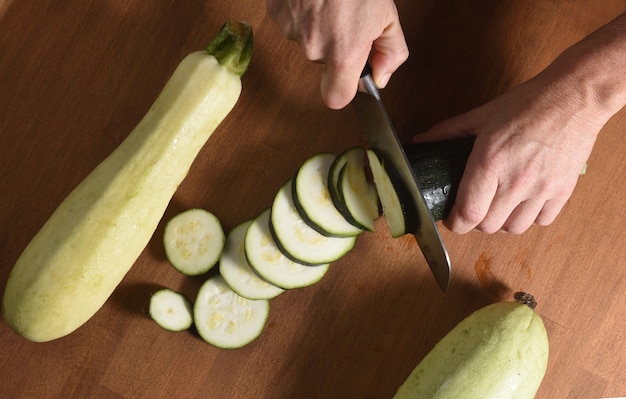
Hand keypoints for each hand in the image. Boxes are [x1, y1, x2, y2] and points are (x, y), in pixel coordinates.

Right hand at [267, 0, 408, 108]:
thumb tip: (381, 77)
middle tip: (347, 20)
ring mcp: (292, 31)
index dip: (343, 90)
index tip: (349, 79)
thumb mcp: (388, 16)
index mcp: (344, 52)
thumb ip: (390, 53)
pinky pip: (292, 24)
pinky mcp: (277, 15)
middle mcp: (315, 48)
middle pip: (323, 64)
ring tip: (331, 3)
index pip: (335, 98)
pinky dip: (303, 14)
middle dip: (335, 47)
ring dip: (319, 28)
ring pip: (308, 42)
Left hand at [415, 12, 625, 233]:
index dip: (455, 223)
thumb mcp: (482, 114)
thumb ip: (448, 132)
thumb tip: (421, 140)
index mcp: (490, 162)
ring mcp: (542, 188)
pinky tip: (523, 202)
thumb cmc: (529, 103)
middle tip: (473, 207)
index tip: (452, 219)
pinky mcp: (563, 191)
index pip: (468, 213)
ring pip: (514, 228)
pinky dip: (529, 217)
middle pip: (488, 225)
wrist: (576, 96)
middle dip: (474, 221)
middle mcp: (516, 180)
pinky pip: (542, 222)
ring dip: (501, 222)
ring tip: (498, 205)